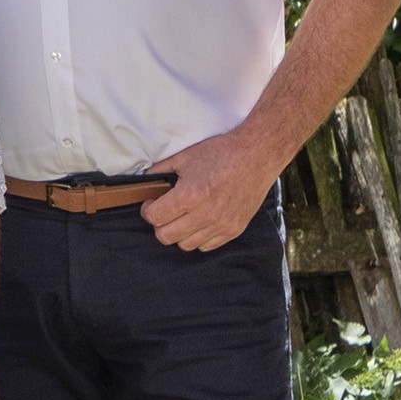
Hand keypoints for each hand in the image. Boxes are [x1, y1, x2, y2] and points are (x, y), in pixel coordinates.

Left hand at [143, 126, 280, 252]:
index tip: (152, 203)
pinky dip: (199, 237)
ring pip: (186, 245)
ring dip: (179, 233)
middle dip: (159, 224)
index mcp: (190, 196)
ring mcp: (221, 224)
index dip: (148, 210)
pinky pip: (207, 246)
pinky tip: (199, 222)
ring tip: (183, 216)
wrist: (257, 155)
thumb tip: (143, 182)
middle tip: (164, 211)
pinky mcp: (234, 229)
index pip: (155, 218)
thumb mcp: (184, 158)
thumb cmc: (221, 153)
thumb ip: (159, 171)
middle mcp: (205, 215)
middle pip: (166, 236)